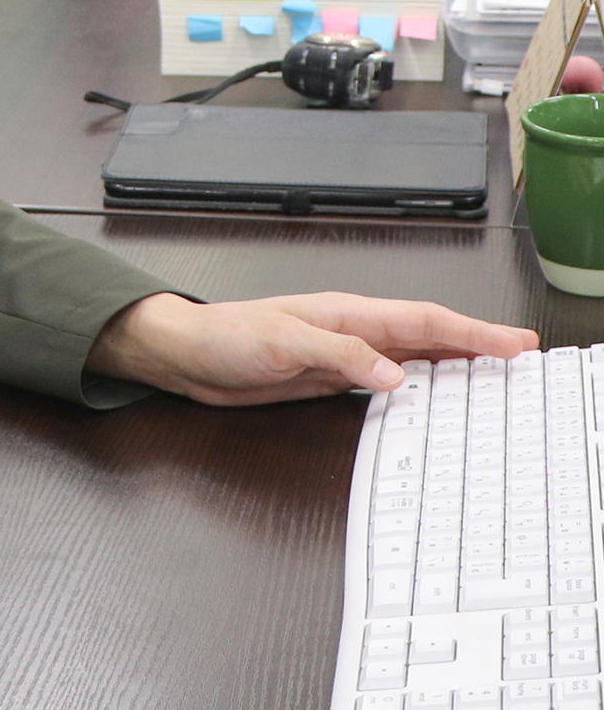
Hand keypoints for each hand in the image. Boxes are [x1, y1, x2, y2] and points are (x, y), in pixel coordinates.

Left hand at [86, 291, 536, 406]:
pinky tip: (429, 395)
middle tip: (520, 354)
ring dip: (452, 362)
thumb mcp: (283, 343)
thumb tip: (395, 374)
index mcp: (346, 314)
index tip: (513, 342)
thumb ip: (340, 357)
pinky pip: (386, 379)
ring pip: (412, 356)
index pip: (421, 319)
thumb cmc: (225, 336)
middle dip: (475, 342)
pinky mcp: (329, 377)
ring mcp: (342, 353)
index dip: (471, 330)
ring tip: (491, 372)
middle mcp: (351, 330)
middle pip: (426, 334)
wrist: (188, 355)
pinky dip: (417, 384)